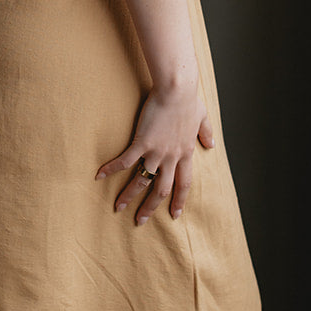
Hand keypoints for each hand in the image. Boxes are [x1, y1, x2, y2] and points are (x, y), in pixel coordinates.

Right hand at [96, 85, 214, 223]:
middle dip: (150, 207)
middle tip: (140, 221)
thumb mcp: (201, 117)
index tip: (174, 214)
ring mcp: (157, 151)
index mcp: (186, 152)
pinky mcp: (142, 142)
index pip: (183, 184)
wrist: (177, 89)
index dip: (178, 200)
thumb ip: (206, 132)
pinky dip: (112, 169)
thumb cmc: (188, 99)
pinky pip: (125, 161)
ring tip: (118, 207)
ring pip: (142, 181)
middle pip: (162, 190)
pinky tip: (99, 176)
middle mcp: (172, 157)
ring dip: (129, 196)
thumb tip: (211, 145)